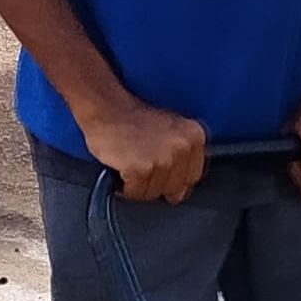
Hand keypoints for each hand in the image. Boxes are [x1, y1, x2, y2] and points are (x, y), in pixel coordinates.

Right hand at [78, 96, 207, 203]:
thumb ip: (182, 154)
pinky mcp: (141, 169)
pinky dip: (126, 187)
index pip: (192, 177)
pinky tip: (123, 169)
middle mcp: (182, 148)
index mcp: (194, 136)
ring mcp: (163, 159)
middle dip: (158, 185)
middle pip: (175, 189)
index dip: (174, 180)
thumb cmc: (132, 118)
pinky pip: (136, 192)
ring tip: (131, 165)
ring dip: (140, 186)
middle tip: (143, 169)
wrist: (105, 107)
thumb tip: (183, 186)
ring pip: (154, 193)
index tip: (162, 175)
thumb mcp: (170, 130)